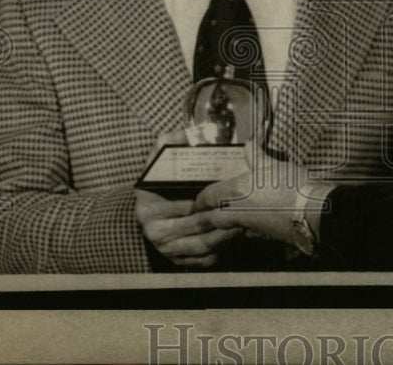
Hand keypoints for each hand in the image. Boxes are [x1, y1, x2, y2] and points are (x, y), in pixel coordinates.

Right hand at [134, 130, 240, 267]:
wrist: (149, 210)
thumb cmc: (160, 182)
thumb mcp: (159, 160)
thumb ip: (169, 142)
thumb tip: (187, 131)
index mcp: (147, 201)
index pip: (185, 202)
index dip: (209, 199)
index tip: (230, 193)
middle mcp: (152, 228)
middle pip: (196, 225)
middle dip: (222, 218)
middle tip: (245, 209)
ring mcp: (164, 247)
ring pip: (201, 245)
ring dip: (225, 236)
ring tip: (244, 223)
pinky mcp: (176, 261)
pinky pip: (202, 260)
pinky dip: (220, 252)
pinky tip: (234, 239)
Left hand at [194, 141, 317, 248]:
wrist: (316, 213)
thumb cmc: (294, 186)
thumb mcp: (273, 164)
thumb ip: (256, 153)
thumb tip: (249, 141)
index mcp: (237, 190)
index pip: (208, 196)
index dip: (199, 200)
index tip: (196, 202)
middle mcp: (238, 211)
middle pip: (212, 218)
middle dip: (203, 219)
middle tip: (197, 219)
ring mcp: (250, 228)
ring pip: (227, 230)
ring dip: (220, 228)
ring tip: (219, 226)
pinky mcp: (264, 238)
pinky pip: (246, 235)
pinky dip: (242, 232)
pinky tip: (247, 229)